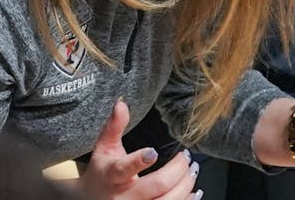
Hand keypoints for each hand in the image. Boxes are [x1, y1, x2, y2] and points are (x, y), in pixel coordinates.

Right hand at [79, 100, 201, 199]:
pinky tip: (192, 191)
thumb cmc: (102, 173)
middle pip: (157, 185)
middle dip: (178, 169)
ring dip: (186, 185)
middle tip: (185, 157)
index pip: (124, 169)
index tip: (153, 152)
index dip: (139, 161)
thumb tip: (121, 104)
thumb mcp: (104, 149)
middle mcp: (124, 196)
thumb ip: (114, 127)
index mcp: (112, 175)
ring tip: (192, 170)